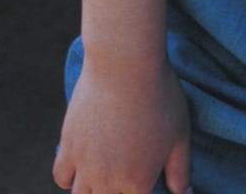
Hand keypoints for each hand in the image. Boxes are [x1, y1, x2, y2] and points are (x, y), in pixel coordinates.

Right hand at [53, 57, 191, 193]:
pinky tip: (81, 167)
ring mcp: (85, 166)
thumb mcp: (180, 134)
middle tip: (125, 166)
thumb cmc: (158, 95)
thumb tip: (184, 193)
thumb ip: (181, 170)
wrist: (124, 65)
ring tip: (103, 176)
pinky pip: (62, 177)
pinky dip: (69, 177)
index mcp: (139, 184)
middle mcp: (109, 182)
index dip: (142, 189)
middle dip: (117, 190)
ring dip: (92, 189)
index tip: (142, 174)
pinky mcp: (68, 146)